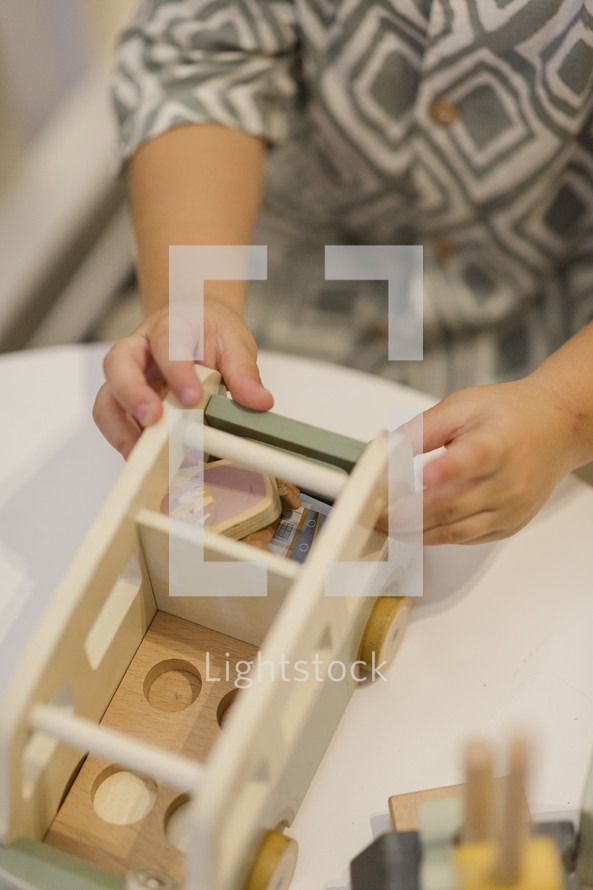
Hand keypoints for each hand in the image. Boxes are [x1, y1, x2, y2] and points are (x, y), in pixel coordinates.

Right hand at [93, 294, 272, 457]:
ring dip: (121, 428)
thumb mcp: (235, 344)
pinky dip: (127, 441)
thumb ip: (244, 372)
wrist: (196, 325)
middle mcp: (140, 349)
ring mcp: (127, 375)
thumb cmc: (210, 334)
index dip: (176, 372)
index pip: (166, 345)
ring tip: (144, 453)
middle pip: (118, 364)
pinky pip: (114, 420)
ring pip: (107, 397)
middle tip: (154, 421)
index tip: (193, 398)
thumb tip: (259, 401)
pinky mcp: (125, 400)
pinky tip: (148, 460)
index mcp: (170, 327)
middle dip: (132, 395)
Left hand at [389, 378, 573, 544]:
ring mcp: (511, 509)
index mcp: (498, 444)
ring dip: (417, 533)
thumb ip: (424, 429)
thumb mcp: (463, 405)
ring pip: (456, 532)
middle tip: (379, 514)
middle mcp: (509, 482)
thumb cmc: (509, 415)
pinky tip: (416, 528)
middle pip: (453, 507)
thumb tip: (387, 448)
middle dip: (409, 515)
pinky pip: (467, 539)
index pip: (471, 460)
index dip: (444, 471)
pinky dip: (438, 536)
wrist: (555, 428)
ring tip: (389, 525)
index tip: (419, 476)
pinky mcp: (509, 525)